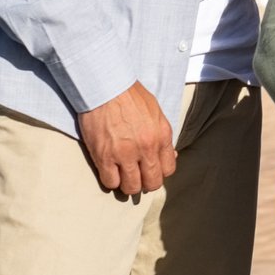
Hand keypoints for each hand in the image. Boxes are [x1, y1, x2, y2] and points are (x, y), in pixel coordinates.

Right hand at [76, 82, 175, 196]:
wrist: (106, 86)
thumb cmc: (131, 96)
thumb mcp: (156, 113)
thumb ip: (162, 135)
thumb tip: (170, 154)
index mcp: (162, 136)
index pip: (168, 169)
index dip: (159, 172)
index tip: (151, 169)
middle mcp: (146, 147)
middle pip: (152, 183)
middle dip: (146, 183)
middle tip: (138, 177)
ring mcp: (124, 154)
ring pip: (131, 187)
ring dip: (128, 185)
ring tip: (123, 176)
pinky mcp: (104, 156)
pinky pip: (110, 182)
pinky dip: (111, 181)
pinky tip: (110, 171)